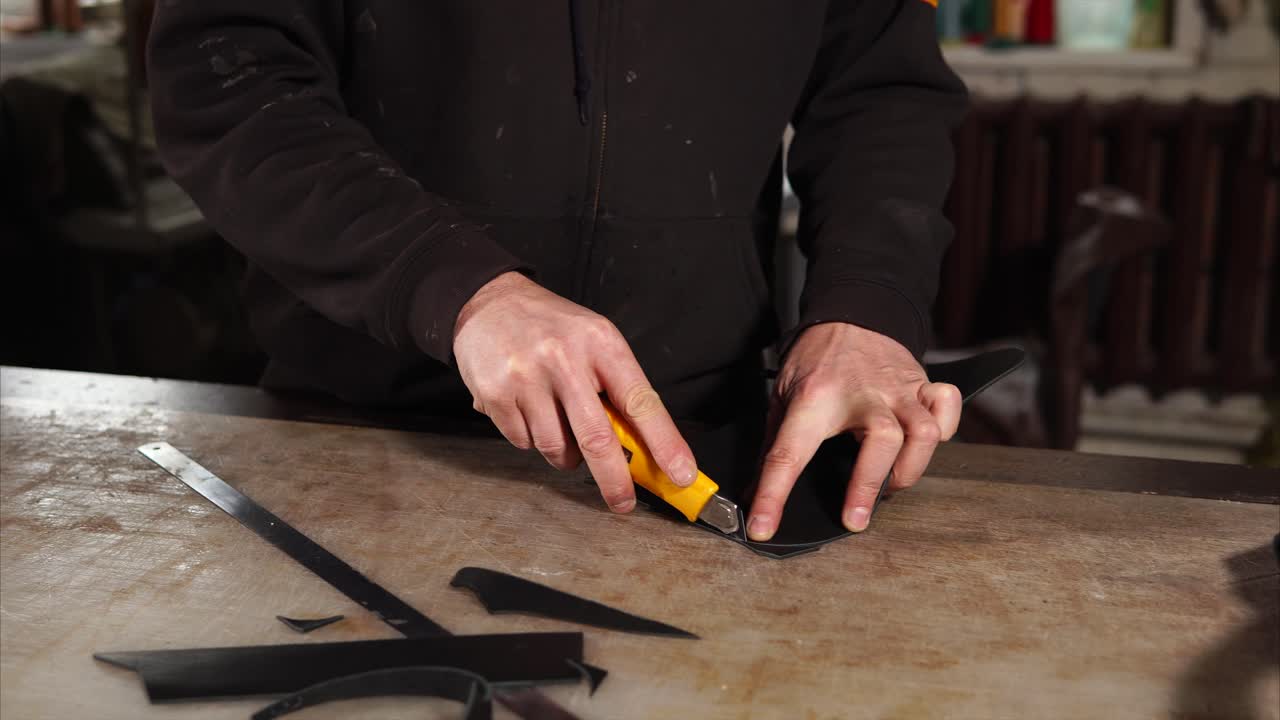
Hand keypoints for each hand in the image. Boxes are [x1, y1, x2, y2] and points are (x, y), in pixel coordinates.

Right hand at [452, 272, 696, 511]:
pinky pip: (523, 442)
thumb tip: (643, 450)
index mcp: (601, 343)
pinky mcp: (494, 394)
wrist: (489, 302)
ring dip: (565, 455)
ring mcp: (526, 376)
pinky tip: (529, 410)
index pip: (640, 401)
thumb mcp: (595, 342)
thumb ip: (617, 389)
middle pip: (597, 438)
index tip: (681, 474)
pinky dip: (531, 439)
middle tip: (624, 502)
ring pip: (556, 447)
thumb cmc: (553, 328)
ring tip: (560, 427)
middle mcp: (564, 358)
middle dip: (615, 480)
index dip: (664, 443)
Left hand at [747, 323, 960, 540]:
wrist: (850, 314)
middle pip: (882, 440)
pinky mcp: (922, 384)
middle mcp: (862, 395)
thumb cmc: (816, 361)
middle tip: (854, 520)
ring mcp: (898, 389)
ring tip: (890, 485)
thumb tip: (753, 495)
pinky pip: (946, 408)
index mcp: (814, 399)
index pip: (788, 453)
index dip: (773, 495)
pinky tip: (923, 445)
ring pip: (923, 431)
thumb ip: (773, 446)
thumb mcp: (783, 397)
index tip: (763, 526)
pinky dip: (944, 431)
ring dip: (910, 468)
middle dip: (870, 486)